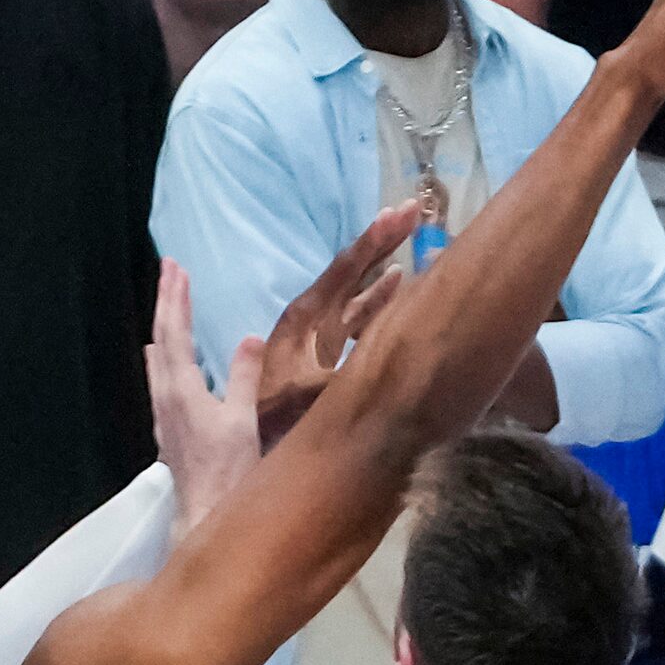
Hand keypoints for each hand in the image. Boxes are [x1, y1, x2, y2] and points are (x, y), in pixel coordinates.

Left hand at [145, 261, 263, 535]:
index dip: (176, 300)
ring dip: (163, 329)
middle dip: (166, 304)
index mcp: (182, 390)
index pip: (176, 334)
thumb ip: (242, 377)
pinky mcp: (169, 431)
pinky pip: (161, 381)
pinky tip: (162, 360)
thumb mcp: (242, 420)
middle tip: (169, 271)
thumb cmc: (228, 471)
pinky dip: (164, 358)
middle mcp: (165, 398)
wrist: (206, 514)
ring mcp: (164, 416)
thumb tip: (248, 339)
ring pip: (158, 360)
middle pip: (161, 340)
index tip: (176, 268)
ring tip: (165, 306)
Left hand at [254, 205, 416, 449]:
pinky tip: (398, 283)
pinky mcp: (326, 355)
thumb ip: (330, 368)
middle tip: (411, 210)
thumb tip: (358, 349)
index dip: (370, 243)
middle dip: (379, 241)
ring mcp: (319, 337)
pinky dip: (377, 298)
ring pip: (353, 291)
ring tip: (407, 232)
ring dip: (379, 263)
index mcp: (303, 321)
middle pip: (349, 272)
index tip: (395, 214)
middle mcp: (311, 321)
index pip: (341, 272)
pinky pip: (356, 317)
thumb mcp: (301, 393)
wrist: (254, 453)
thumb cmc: (274, 423)